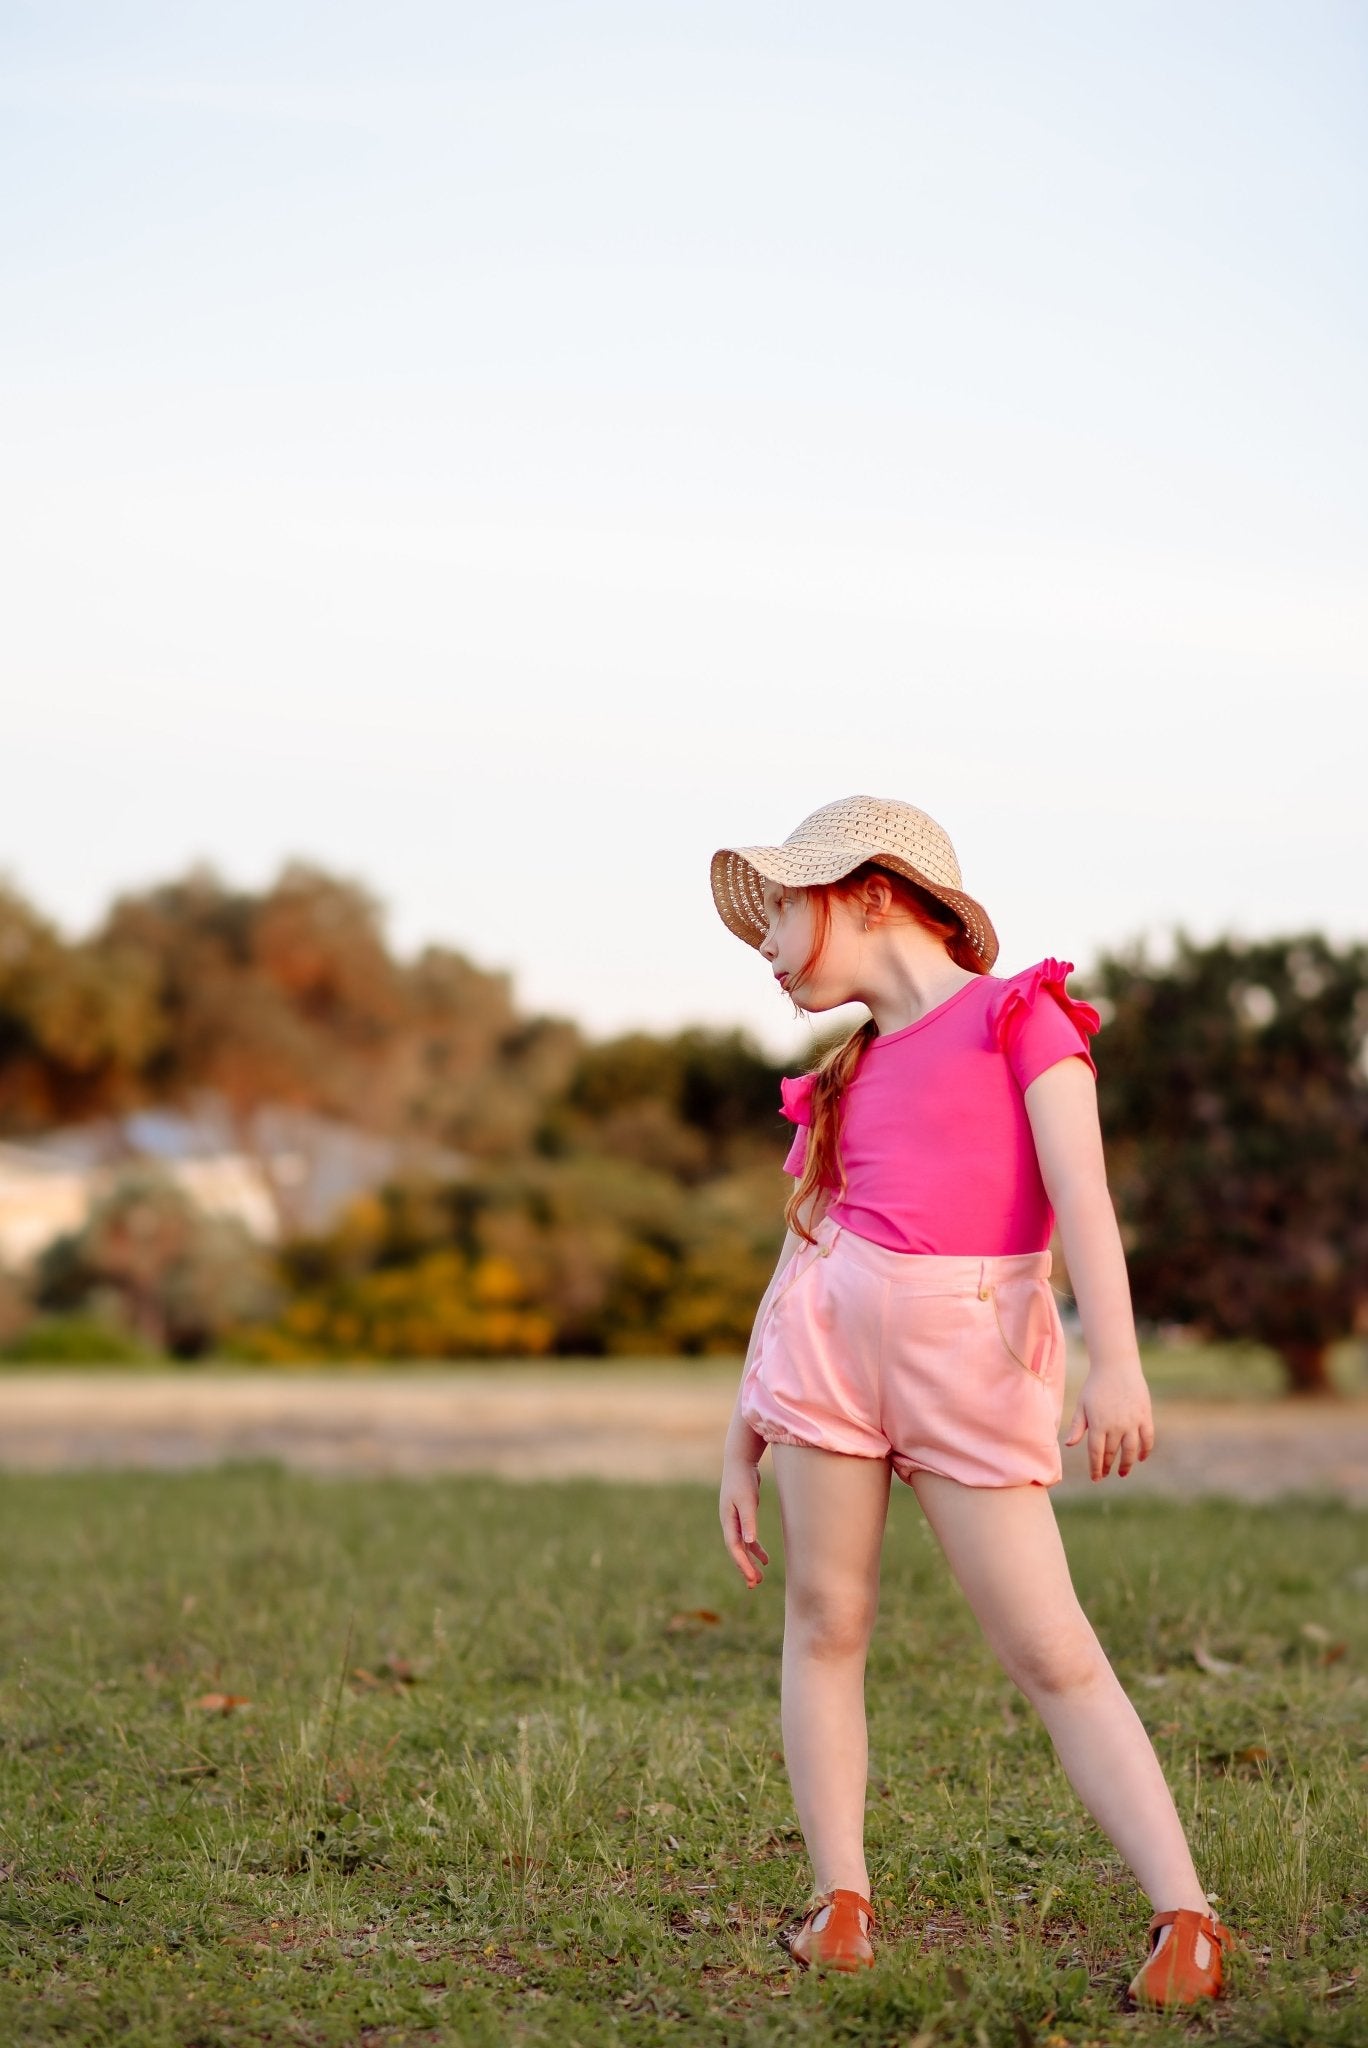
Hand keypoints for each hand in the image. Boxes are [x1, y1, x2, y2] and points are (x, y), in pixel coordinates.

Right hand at [719, 1457, 769, 1586]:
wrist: (739, 1461)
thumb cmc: (743, 1480)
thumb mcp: (747, 1501)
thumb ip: (748, 1521)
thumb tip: (749, 1543)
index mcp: (728, 1521)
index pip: (734, 1548)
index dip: (742, 1564)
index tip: (752, 1579)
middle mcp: (729, 1523)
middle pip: (736, 1551)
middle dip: (744, 1568)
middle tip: (754, 1585)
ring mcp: (735, 1520)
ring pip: (742, 1547)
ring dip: (750, 1562)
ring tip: (758, 1579)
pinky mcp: (743, 1516)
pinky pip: (748, 1538)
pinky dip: (755, 1549)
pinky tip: (764, 1558)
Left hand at [1064, 1366, 1155, 1479]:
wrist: (1116, 1366)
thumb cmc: (1095, 1385)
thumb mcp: (1082, 1405)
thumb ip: (1077, 1426)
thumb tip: (1069, 1445)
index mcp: (1098, 1424)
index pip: (1096, 1453)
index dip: (1096, 1468)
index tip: (1096, 1478)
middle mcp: (1116, 1426)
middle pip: (1112, 1453)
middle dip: (1108, 1466)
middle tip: (1106, 1474)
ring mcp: (1132, 1422)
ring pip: (1131, 1450)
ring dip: (1127, 1464)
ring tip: (1123, 1472)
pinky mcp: (1145, 1416)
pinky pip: (1148, 1438)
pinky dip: (1145, 1450)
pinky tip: (1141, 1458)